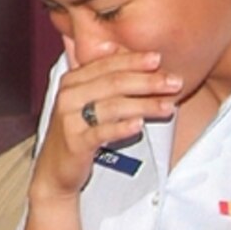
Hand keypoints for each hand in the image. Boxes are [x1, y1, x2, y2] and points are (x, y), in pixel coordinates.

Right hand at [33, 43, 180, 200]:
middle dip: (148, 81)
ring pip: (113, 106)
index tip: (159, 59)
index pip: (107, 64)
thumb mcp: (88, 101)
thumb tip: (146, 61)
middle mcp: (68, 96)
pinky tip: (139, 124)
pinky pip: (101, 132)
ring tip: (168, 107)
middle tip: (175, 82)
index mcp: (72, 80)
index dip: (135, 60)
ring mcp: (69, 120)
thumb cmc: (78, 132)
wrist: (55, 170)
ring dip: (145, 105)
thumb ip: (108, 80)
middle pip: (114, 82)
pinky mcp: (75, 143)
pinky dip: (122, 127)